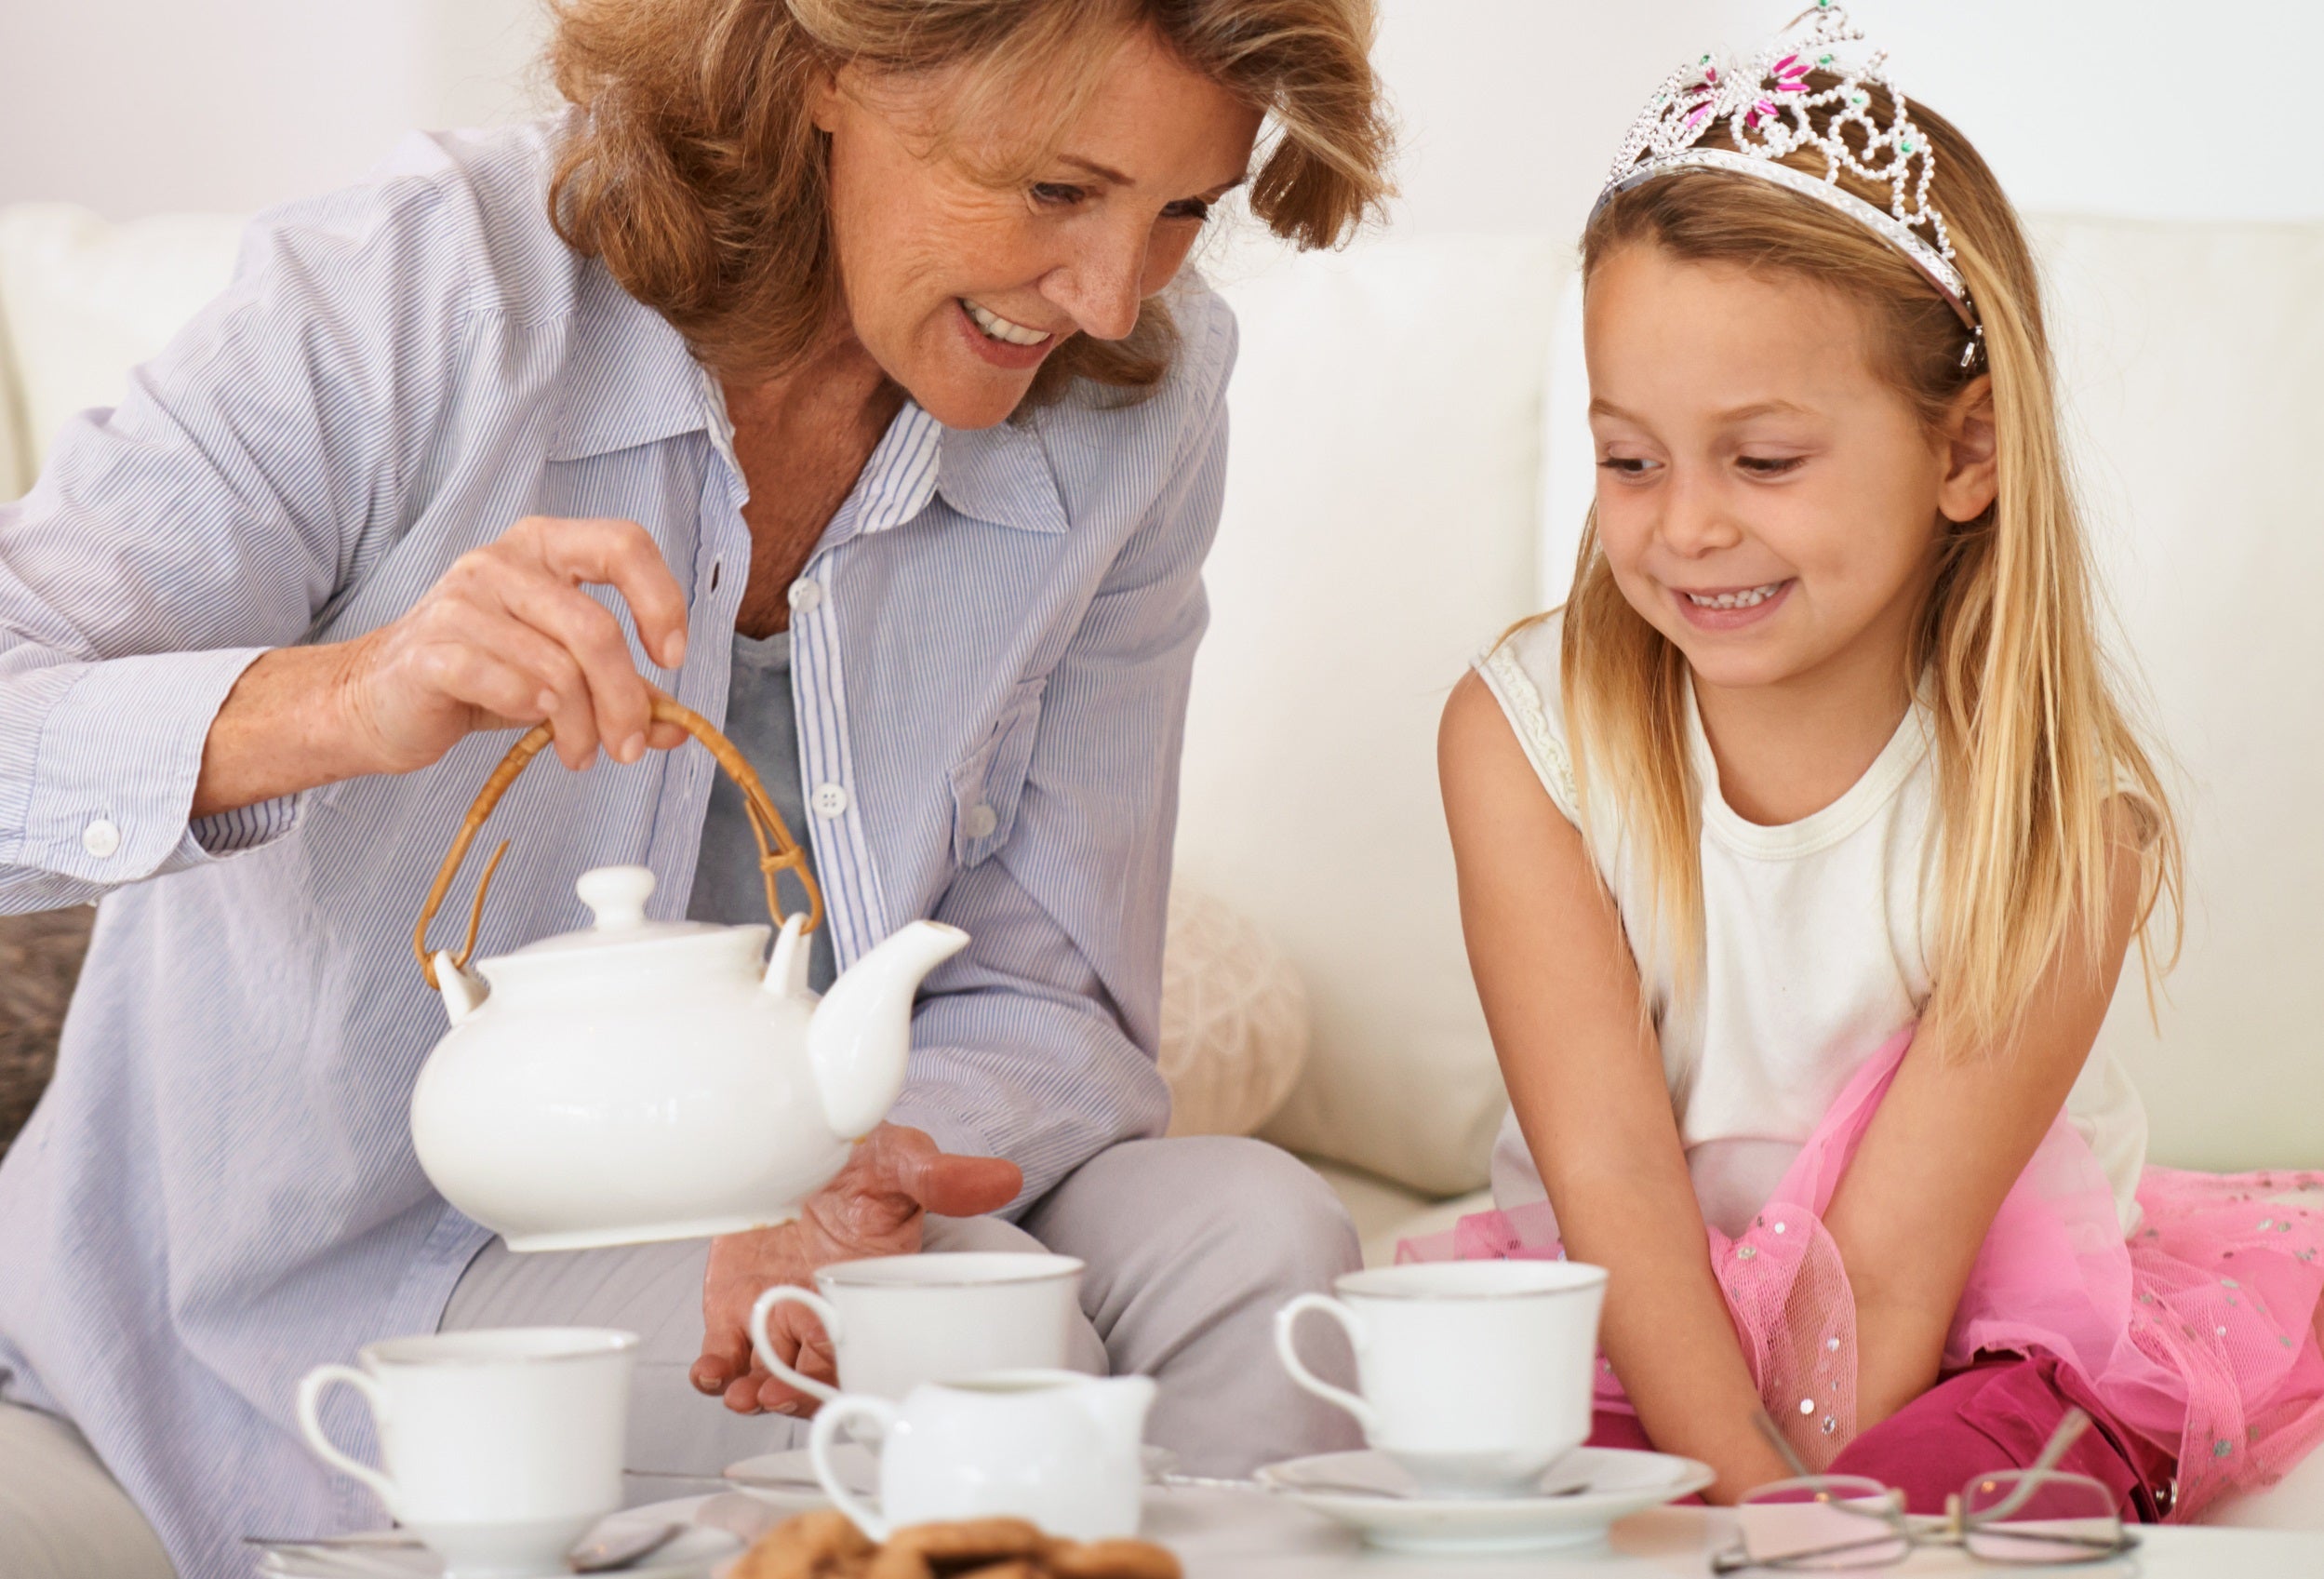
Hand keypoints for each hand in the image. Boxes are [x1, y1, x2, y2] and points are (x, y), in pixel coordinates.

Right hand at [336, 515, 691, 774]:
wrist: (375, 699)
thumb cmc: (479, 676)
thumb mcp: (561, 674)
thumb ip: (622, 691)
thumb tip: (678, 728)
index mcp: (542, 548)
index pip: (624, 545)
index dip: (662, 601)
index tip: (672, 659)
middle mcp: (502, 562)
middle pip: (595, 628)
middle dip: (625, 700)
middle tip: (629, 746)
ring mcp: (462, 602)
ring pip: (558, 669)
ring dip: (582, 727)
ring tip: (579, 755)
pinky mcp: (432, 651)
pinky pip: (509, 686)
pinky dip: (533, 717)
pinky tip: (534, 734)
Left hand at [693, 1124, 1022, 1414]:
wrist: (793, 1145)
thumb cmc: (859, 1159)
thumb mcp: (899, 1160)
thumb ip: (941, 1176)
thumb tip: (1003, 1178)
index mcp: (873, 1289)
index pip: (872, 1348)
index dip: (853, 1375)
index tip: (833, 1384)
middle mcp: (828, 1311)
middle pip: (817, 1375)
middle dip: (799, 1397)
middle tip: (776, 1396)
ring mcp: (779, 1313)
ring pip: (770, 1375)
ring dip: (755, 1394)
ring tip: (741, 1392)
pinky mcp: (734, 1309)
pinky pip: (726, 1356)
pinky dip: (715, 1373)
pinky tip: (711, 1372)